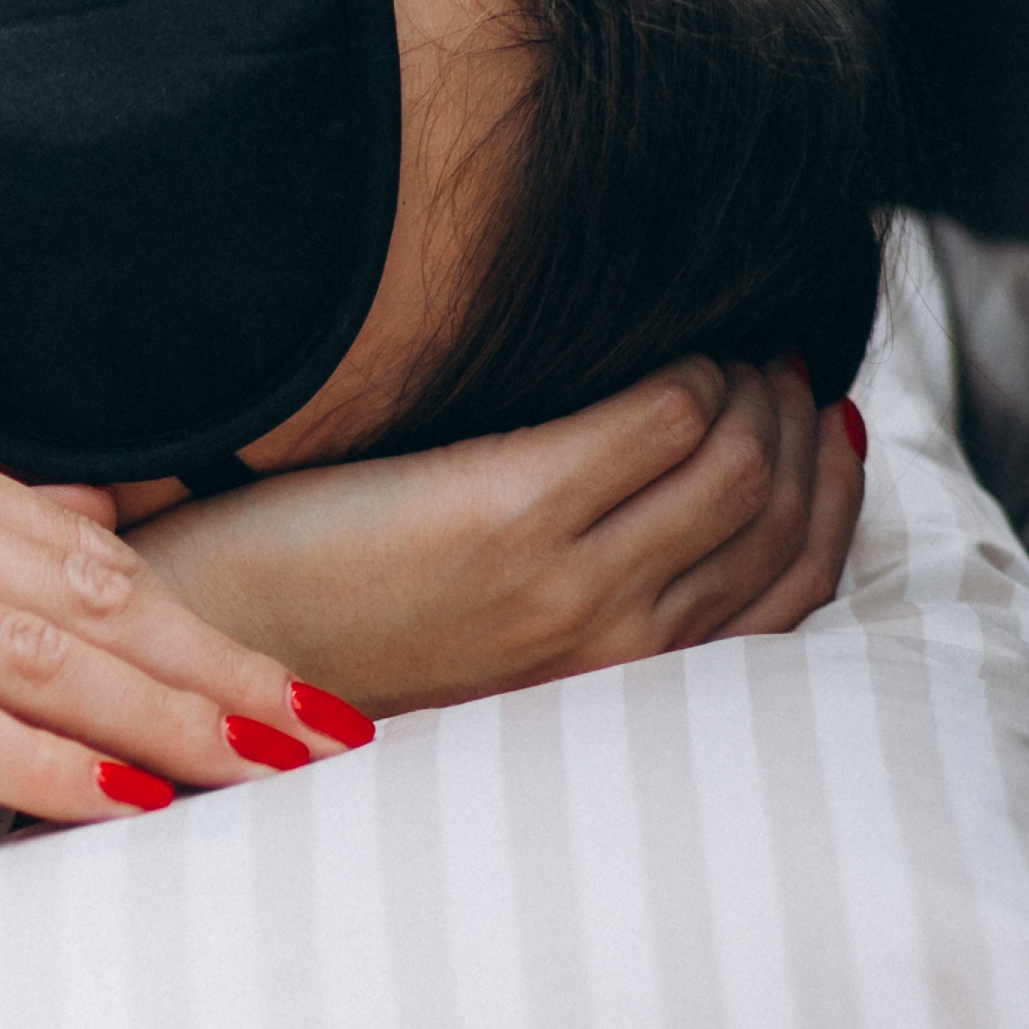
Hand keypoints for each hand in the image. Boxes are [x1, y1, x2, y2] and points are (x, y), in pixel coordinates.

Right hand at [0, 409, 351, 826]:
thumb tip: (73, 523)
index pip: (68, 542)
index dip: (195, 613)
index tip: (289, 679)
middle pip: (80, 597)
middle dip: (221, 667)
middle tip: (338, 732)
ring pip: (30, 657)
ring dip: (167, 718)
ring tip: (274, 772)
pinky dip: (43, 765)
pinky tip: (126, 801)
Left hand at [131, 359, 863, 718]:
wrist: (197, 655)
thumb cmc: (318, 639)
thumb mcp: (478, 647)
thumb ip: (573, 597)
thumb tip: (655, 510)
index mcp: (605, 684)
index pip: (792, 591)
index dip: (831, 495)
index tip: (822, 425)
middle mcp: (607, 644)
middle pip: (781, 516)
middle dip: (801, 426)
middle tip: (778, 364)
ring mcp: (563, 582)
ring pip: (741, 460)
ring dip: (753, 385)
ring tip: (725, 345)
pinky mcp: (505, 515)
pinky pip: (660, 415)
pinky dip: (684, 367)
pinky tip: (658, 344)